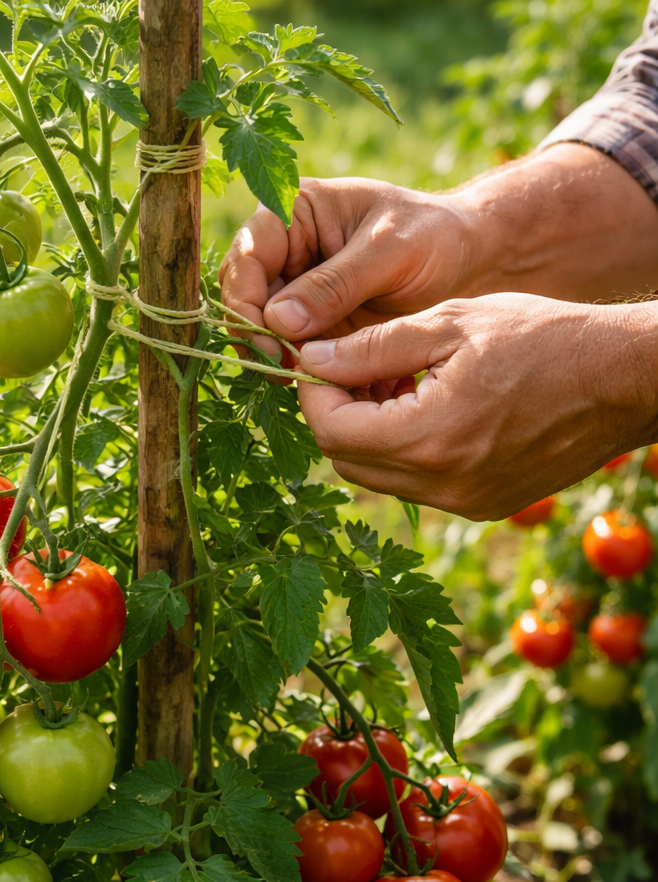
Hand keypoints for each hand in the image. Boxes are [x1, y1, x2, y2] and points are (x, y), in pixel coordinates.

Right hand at [218, 145, 657, 357]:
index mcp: (296, 211)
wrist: (470, 262)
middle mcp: (287, 247)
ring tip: (297, 377)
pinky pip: (287, 345)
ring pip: (259, 324)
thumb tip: (277, 320)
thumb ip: (335, 285)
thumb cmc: (435, 238)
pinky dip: (294, 364)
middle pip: (244, 293)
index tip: (271, 338)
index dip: (248, 298)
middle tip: (280, 368)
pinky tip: (314, 380)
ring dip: (271, 353)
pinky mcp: (311, 320)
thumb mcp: (390, 253)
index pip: (248, 255)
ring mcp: (296, 286)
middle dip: (254, 332)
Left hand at [294, 294, 657, 518]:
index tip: (317, 360)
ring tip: (391, 384)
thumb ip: (371, 347)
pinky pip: (416, 486)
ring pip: (378, 477)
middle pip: (346, 460)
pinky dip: (403, 452)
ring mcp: (464, 502)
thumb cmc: (542, 337)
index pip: (330, 430)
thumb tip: (308, 360)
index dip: (312, 393)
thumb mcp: (449, 324)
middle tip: (351, 369)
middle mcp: (442, 484)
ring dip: (368, 434)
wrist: (624, 379)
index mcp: (428, 437)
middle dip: (335, 414)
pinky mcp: (482, 505)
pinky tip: (423, 409)